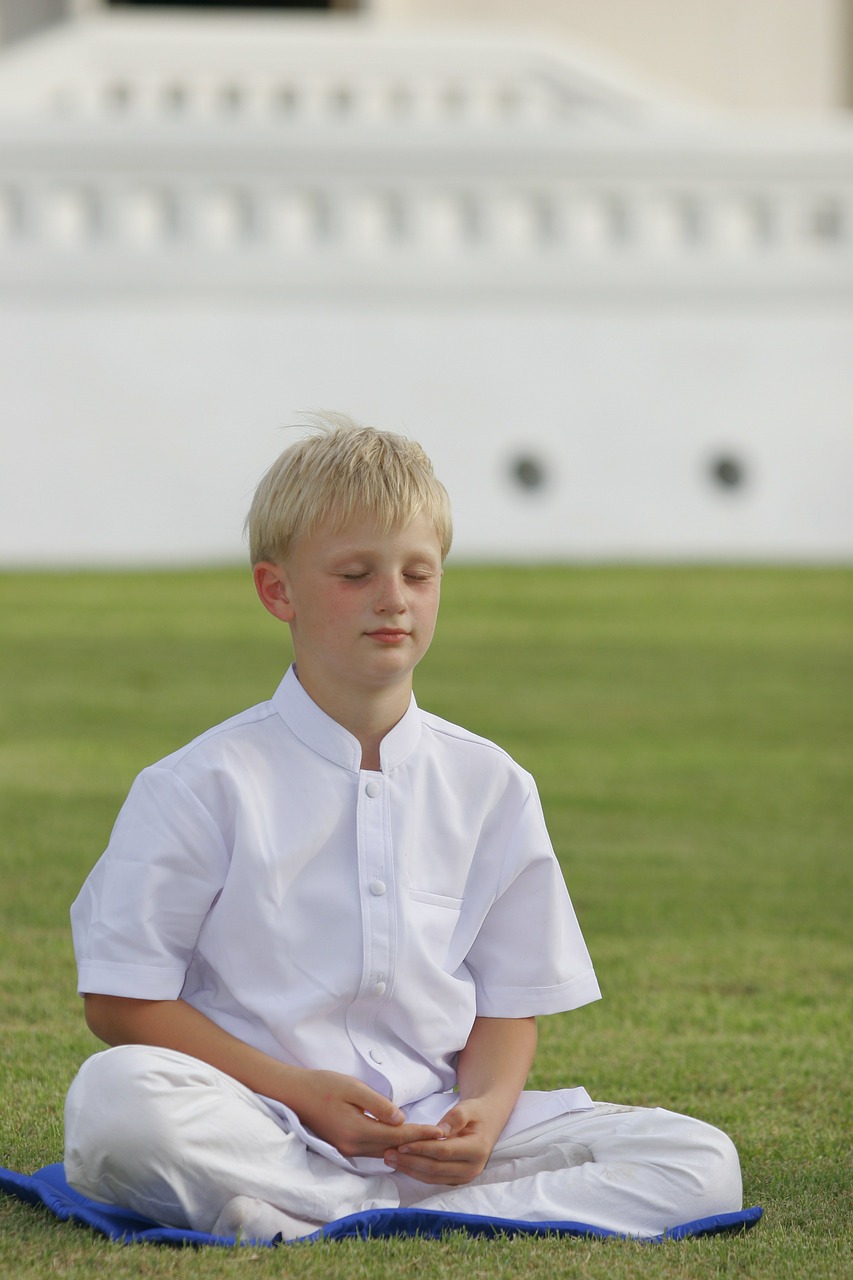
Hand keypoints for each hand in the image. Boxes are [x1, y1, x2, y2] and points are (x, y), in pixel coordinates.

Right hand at [284, 1068, 445, 1159]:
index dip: (420, 1134)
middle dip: (417, 1144)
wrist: (294, 1094)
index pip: (397, 1137)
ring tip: (427, 1141)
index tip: (441, 1132)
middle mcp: (353, 1146)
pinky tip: (400, 1141)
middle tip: (442, 1138)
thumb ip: (378, 1105)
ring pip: (383, 1152)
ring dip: (404, 1147)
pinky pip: (373, 1150)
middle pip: (393, 1149)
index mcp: (357, 1131)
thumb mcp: (353, 1088)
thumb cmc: (323, 1085)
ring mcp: (347, 1149)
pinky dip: (389, 1146)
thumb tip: (401, 1119)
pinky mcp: (344, 1146)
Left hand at [382, 1099, 499, 1185]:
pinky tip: (402, 1164)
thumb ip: (455, 1117)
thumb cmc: (476, 1112)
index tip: (401, 1144)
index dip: (422, 1149)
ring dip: (409, 1169)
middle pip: (436, 1168)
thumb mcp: (469, 1108)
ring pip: (432, 1177)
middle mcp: (472, 1168)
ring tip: (389, 1159)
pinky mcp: (456, 1179)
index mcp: (477, 1150)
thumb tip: (439, 1131)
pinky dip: (416, 1172)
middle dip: (410, 1162)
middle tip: (388, 1153)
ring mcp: (465, 1177)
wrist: (487, 1122)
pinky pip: (433, 1179)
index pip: (444, 1151)